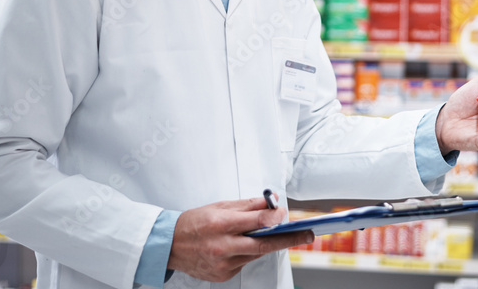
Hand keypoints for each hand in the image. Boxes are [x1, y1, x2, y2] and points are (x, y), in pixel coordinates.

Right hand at [167, 195, 312, 282]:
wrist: (169, 246)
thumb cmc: (193, 223)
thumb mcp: (220, 207)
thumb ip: (248, 205)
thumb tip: (271, 201)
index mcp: (222, 224)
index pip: (258, 221)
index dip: (277, 218)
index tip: (288, 215)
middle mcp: (223, 246)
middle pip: (264, 244)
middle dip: (288, 239)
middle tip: (308, 234)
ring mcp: (224, 264)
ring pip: (256, 254)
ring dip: (266, 244)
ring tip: (273, 234)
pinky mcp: (223, 276)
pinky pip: (245, 263)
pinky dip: (248, 254)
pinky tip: (241, 246)